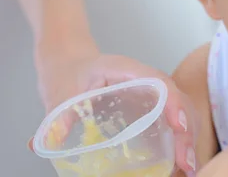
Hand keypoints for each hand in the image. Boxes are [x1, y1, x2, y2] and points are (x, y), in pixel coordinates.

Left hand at [29, 36, 197, 174]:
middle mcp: (144, 77)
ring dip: (187, 137)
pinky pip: (172, 118)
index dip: (171, 102)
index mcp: (123, 68)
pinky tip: (180, 162)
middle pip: (176, 98)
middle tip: (185, 162)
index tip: (177, 126)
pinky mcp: (150, 104)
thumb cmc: (66, 72)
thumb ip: (55, 118)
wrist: (68, 61)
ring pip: (181, 109)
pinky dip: (180, 139)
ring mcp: (150, 90)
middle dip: (186, 129)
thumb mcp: (60, 94)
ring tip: (188, 168)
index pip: (156, 80)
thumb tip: (39, 145)